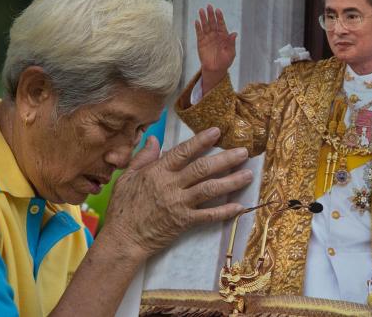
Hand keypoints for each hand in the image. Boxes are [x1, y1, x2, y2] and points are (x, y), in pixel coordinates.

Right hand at [102, 127, 251, 259]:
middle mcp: (171, 185)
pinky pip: (209, 215)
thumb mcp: (127, 177)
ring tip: (248, 175)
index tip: (217, 132)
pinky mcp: (184, 222)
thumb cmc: (123, 208)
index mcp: (157, 172)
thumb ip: (143, 157)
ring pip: (210, 189)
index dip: (201, 141)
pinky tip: (240, 206)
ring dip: (231, 181)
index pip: (183, 152)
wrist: (123, 239)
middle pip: (203, 168)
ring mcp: (179, 204)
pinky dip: (225, 211)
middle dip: (225, 159)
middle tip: (244, 152)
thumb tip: (155, 139)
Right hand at [195, 4, 236, 93]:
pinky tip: (197, 21)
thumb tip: (235, 33)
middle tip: (209, 6)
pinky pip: (199, 33)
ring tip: (201, 10)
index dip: (220, 17)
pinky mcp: (201, 42)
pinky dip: (198, 27)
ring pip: (205, 26)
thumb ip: (231, 43)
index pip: (221, 24)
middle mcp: (215, 35)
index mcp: (224, 36)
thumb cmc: (225, 61)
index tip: (218, 10)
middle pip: (213, 23)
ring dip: (203, 18)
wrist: (215, 69)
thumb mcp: (231, 53)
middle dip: (211, 15)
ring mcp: (208, 38)